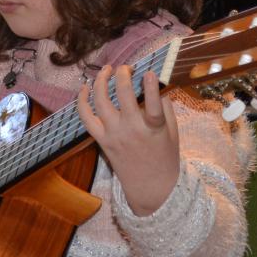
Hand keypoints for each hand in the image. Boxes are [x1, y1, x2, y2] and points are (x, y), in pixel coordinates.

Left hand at [77, 64, 179, 216]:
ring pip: (101, 101)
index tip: (149, 72)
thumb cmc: (165, 157)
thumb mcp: (173, 132)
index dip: (150, 87)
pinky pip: (86, 118)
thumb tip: (156, 85)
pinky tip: (85, 87)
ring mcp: (114, 135)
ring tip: (107, 70)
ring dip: (101, 80)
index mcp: (154, 128)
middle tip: (126, 67)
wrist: (151, 188)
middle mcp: (132, 130)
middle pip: (123, 95)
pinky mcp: (102, 141)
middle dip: (123, 74)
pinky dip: (82, 100)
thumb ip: (165, 108)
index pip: (153, 105)